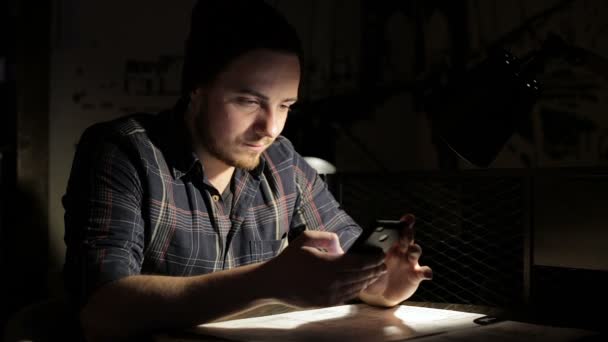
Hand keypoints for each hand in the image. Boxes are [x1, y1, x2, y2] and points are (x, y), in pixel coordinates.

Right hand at [261, 230, 386, 307]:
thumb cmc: (289, 259)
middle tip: (383, 264)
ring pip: (356, 287)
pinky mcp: (325, 303)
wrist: (273, 282)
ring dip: (368, 280)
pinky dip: (357, 289)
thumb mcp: (305, 239)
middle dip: (374, 269)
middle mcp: (330, 281)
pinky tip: (361, 283)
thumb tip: (342, 246)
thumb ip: (326, 237)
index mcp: (327, 264)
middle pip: (360, 275)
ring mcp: (329, 294)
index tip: (381, 254)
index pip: (358, 262)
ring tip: (376, 273)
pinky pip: (347, 296)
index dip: (372, 259)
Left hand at [359, 214, 431, 306]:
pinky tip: (426, 274)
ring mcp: (409, 262)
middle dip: (407, 232)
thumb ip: (354, 252)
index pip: (396, 229)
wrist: (379, 293)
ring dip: (415, 249)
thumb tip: (332, 244)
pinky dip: (426, 272)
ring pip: (415, 251)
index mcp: (388, 243)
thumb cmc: (371, 272)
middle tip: (406, 229)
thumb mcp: (362, 262)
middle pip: (407, 237)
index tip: (406, 217)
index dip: (402, 222)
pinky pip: (423, 272)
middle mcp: (401, 249)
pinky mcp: (415, 275)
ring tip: (411, 250)